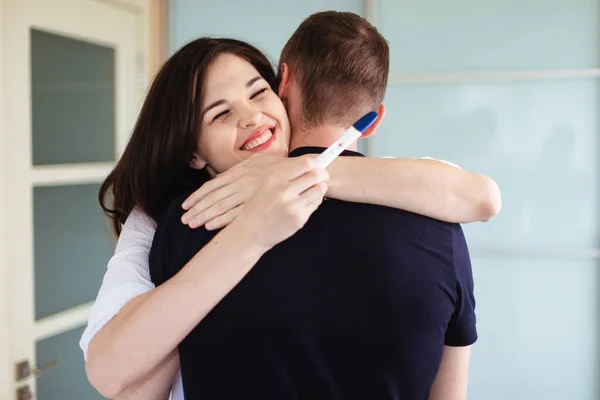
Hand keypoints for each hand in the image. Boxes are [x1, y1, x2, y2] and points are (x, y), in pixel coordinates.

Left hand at [181, 154, 301, 229]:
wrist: (306, 172)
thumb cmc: (281, 167)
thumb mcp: (260, 162)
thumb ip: (242, 169)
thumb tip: (223, 176)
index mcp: (240, 172)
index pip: (213, 185)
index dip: (198, 196)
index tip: (186, 205)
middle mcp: (241, 183)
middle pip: (213, 198)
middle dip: (197, 209)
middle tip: (184, 219)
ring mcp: (249, 194)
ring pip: (221, 206)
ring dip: (205, 216)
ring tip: (192, 224)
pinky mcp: (258, 203)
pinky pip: (236, 213)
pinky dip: (222, 220)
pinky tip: (210, 226)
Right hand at [231, 157, 328, 250]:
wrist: (249, 232)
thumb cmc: (257, 208)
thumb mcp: (266, 186)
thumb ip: (285, 176)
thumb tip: (310, 165)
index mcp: (275, 178)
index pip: (306, 163)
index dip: (316, 164)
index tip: (318, 166)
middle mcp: (284, 190)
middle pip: (316, 175)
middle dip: (322, 175)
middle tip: (323, 177)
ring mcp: (292, 206)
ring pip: (319, 190)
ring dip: (321, 188)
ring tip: (317, 188)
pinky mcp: (298, 219)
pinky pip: (315, 205)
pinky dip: (315, 201)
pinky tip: (308, 201)